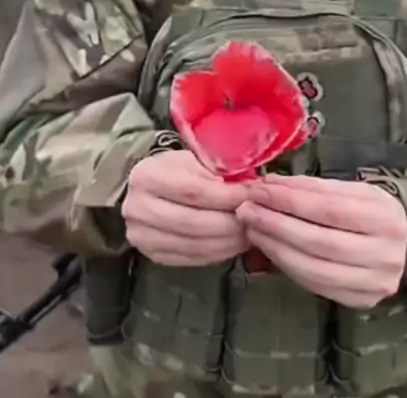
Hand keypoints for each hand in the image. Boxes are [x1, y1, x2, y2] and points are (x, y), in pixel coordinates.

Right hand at [122, 150, 248, 266]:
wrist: (146, 191)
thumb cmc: (175, 170)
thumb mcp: (192, 160)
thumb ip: (214, 172)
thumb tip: (247, 190)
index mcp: (147, 177)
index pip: (194, 191)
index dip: (228, 196)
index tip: (253, 196)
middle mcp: (138, 208)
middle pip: (194, 222)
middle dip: (231, 222)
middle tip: (256, 218)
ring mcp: (142, 236)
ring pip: (194, 245)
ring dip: (228, 242)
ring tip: (250, 233)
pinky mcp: (151, 255)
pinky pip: (191, 259)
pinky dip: (217, 253)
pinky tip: (233, 244)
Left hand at [236, 174, 406, 307]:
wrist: (403, 246)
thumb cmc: (368, 211)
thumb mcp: (349, 191)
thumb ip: (311, 189)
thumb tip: (268, 185)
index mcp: (385, 217)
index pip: (329, 208)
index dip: (289, 200)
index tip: (259, 190)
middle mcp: (386, 254)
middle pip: (319, 241)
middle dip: (276, 225)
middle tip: (246, 211)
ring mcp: (375, 283)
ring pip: (314, 269)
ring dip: (275, 248)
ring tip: (252, 229)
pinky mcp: (361, 301)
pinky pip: (316, 286)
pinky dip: (287, 267)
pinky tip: (269, 249)